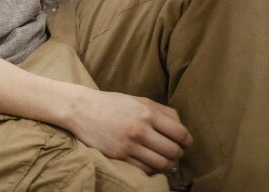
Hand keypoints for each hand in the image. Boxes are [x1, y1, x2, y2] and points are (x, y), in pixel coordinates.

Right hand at [70, 89, 192, 174]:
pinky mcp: (119, 157)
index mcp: (147, 113)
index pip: (181, 134)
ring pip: (162, 164)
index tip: (185, 143)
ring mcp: (129, 145)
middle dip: (178, 154)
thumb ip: (162, 111)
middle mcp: (140, 130)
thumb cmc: (112, 103)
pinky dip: (151, 168)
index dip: (187, 141)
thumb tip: (181, 127)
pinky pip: (145, 169)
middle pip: (174, 152)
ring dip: (167, 164)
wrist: (81, 109)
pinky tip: (148, 161)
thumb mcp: (139, 100)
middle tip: (174, 152)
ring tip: (163, 159)